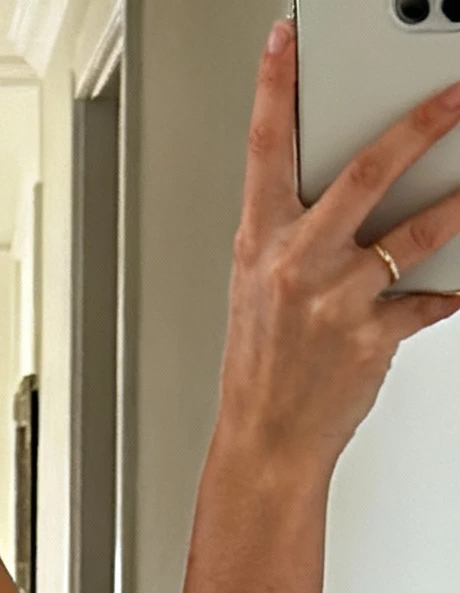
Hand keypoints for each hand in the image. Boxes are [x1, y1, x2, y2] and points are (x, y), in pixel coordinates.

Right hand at [218, 22, 459, 479]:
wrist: (266, 444)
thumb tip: (345, 195)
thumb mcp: (257, 289)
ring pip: (414, 234)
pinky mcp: (371, 338)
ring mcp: (336, 301)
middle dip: (417, 127)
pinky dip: (450, 288)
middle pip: (365, 175)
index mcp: (261, 244)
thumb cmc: (261, 369)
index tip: (287, 43)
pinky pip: (428, 300)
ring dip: (458, 204)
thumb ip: (294, 234)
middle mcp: (297, 265)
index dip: (275, 90)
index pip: (265, 151)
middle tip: (453, 96)